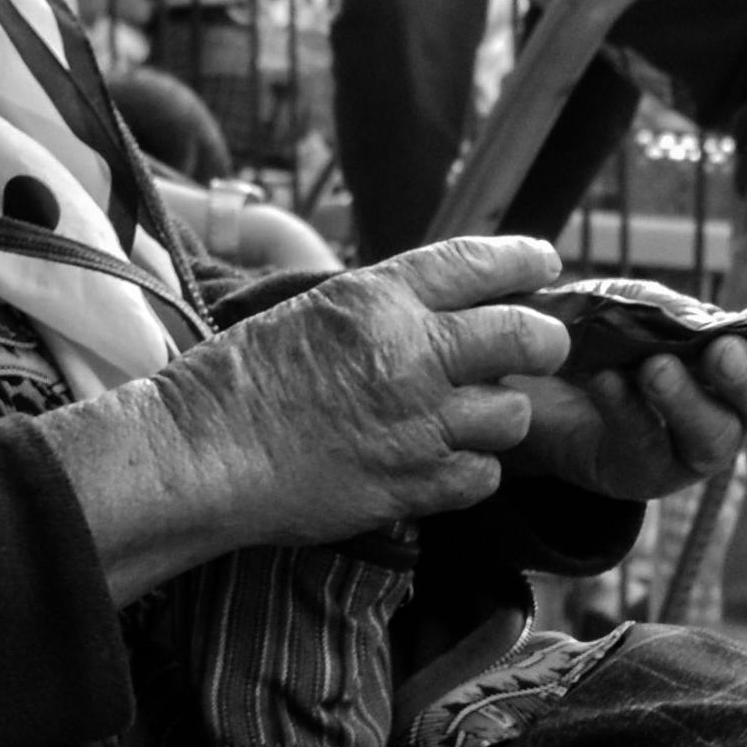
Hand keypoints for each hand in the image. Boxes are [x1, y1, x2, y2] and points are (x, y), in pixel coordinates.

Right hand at [46, 233, 568, 596]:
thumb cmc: (241, 380)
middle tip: (537, 348)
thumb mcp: (316, 309)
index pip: (482, 262)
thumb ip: (388, 305)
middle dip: (544, 340)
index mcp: (380, 298)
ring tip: (468, 413)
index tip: (545, 266)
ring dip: (500, 412)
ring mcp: (418, 424)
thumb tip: (452, 303)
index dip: (526, 261)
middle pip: (528, 336)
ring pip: (514, 413)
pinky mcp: (413, 486)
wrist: (201, 454)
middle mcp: (411, 355)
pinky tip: (442, 459)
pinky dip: (473, 468)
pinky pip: (485, 475)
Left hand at [504, 324, 746, 503]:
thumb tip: (691, 320)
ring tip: (655, 368)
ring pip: (715, 438)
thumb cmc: (606, 335)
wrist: (542, 381)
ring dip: (690, 401)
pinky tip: (607, 381)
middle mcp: (733, 409)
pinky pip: (647, 447)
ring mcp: (691, 449)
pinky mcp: (644, 473)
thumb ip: (669, 309)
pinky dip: (628, 411)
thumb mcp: (637, 305)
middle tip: (721, 352)